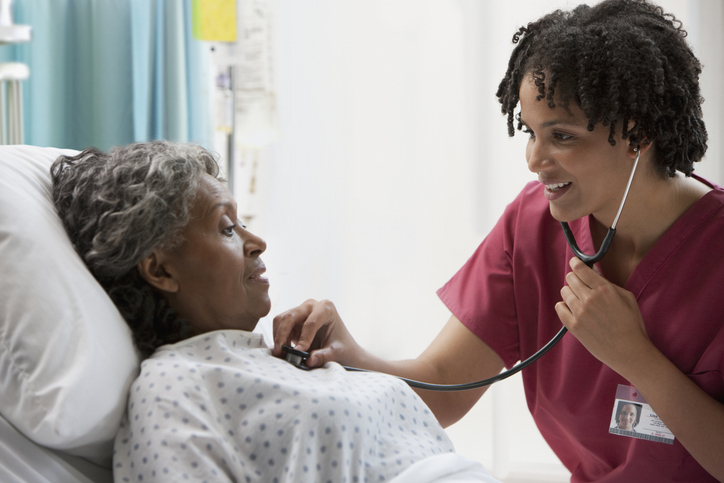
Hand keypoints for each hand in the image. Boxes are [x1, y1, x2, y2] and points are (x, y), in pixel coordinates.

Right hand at [272, 299, 360, 367]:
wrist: (342, 347)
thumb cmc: (342, 347)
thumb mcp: (337, 352)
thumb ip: (324, 356)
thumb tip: (309, 361)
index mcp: (326, 308)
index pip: (311, 322)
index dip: (304, 338)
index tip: (299, 353)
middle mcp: (311, 306)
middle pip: (291, 316)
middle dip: (283, 335)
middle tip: (280, 353)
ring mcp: (300, 311)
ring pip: (281, 320)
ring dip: (278, 337)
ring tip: (281, 354)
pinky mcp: (293, 320)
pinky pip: (279, 326)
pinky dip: (278, 338)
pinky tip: (282, 351)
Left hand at [555, 257, 650, 374]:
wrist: (629, 351)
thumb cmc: (631, 324)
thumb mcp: (627, 297)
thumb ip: (608, 283)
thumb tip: (593, 270)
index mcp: (604, 289)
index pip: (581, 269)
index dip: (576, 264)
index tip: (575, 263)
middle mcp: (589, 299)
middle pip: (570, 278)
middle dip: (575, 279)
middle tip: (581, 284)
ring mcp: (579, 312)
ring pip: (564, 292)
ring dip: (570, 293)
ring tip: (580, 300)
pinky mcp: (573, 326)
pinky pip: (559, 307)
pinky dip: (564, 306)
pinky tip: (572, 309)